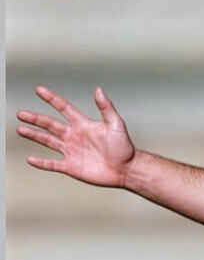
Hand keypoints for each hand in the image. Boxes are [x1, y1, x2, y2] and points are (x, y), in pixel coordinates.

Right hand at [17, 85, 135, 187]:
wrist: (127, 169)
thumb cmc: (125, 147)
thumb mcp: (116, 124)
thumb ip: (106, 107)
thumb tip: (98, 89)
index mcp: (83, 124)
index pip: (64, 108)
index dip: (52, 99)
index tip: (39, 89)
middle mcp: (74, 136)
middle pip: (50, 124)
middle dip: (35, 118)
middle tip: (21, 113)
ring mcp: (71, 151)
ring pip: (48, 141)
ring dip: (34, 135)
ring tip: (20, 129)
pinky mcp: (71, 166)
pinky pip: (53, 164)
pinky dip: (41, 163)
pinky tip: (30, 159)